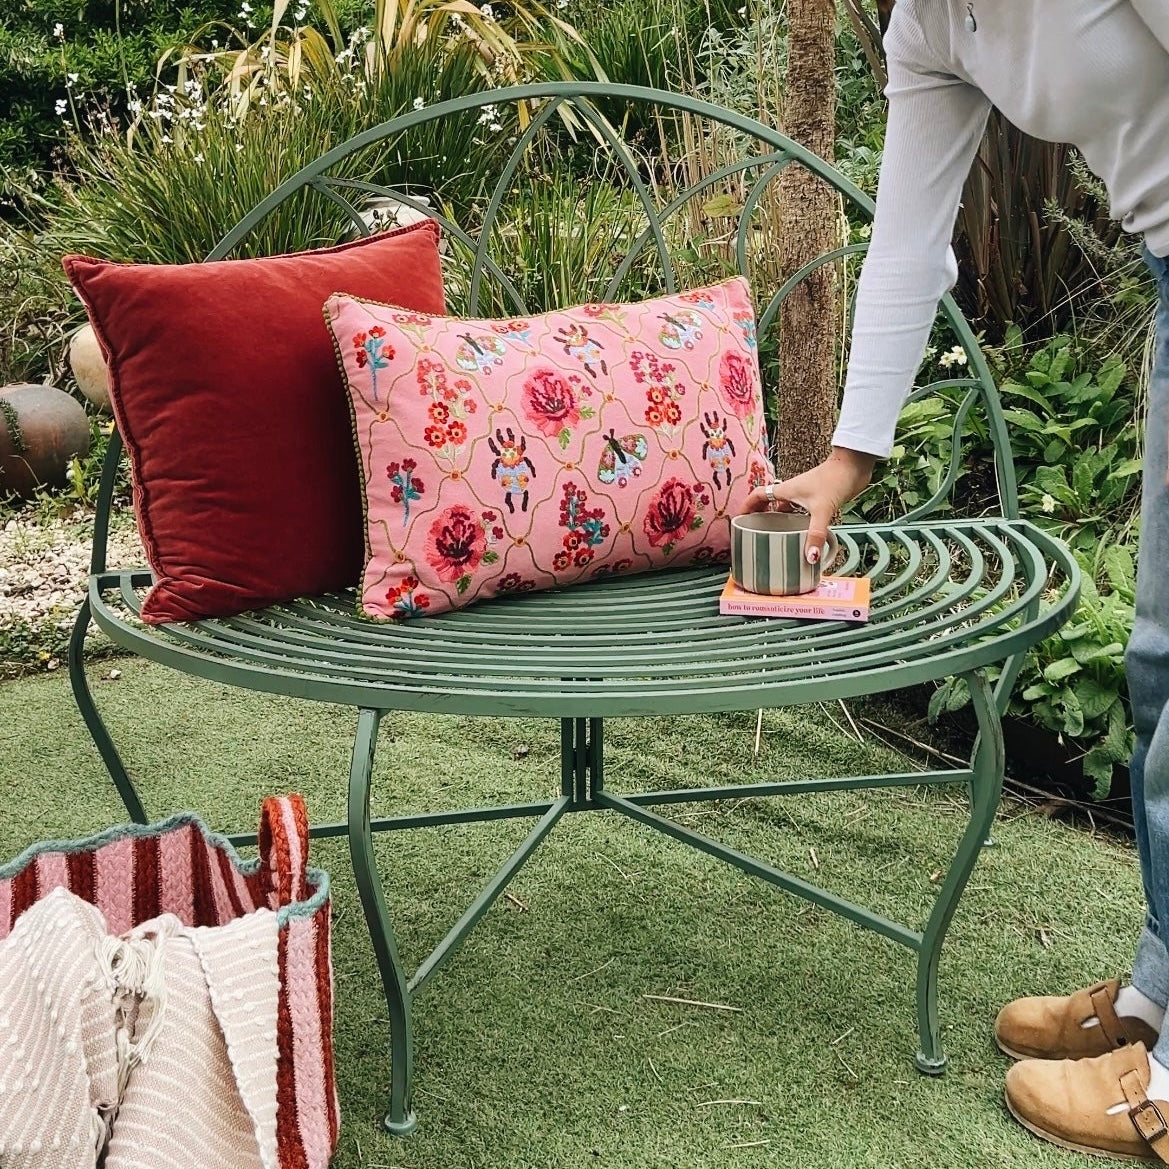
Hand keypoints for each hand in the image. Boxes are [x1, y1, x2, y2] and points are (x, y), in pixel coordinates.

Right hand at [741, 446, 876, 563]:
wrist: (854, 465)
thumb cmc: (834, 479)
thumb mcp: (822, 509)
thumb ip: (815, 533)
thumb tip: (809, 557)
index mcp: (785, 490)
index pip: (758, 496)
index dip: (746, 506)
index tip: (738, 519)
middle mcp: (792, 492)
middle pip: (768, 504)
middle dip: (759, 517)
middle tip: (754, 533)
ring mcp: (805, 495)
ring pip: (784, 509)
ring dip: (778, 520)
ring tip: (774, 537)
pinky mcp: (817, 499)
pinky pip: (800, 513)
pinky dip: (796, 522)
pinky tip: (801, 534)